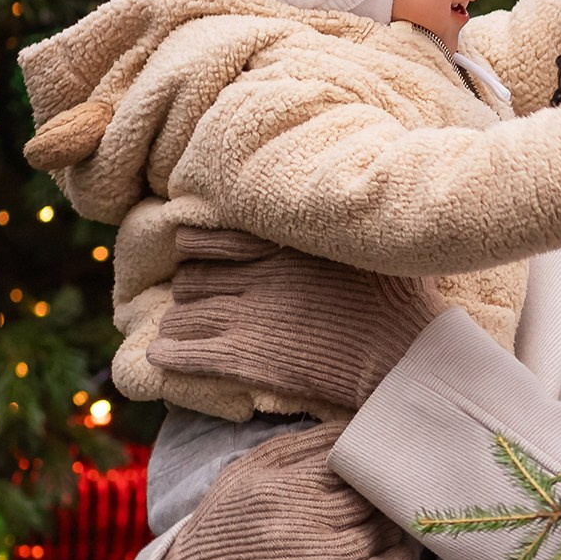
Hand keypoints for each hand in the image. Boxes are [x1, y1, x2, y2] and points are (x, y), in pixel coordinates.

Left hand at [151, 228, 444, 414]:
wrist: (400, 354)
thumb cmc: (400, 298)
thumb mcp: (372, 244)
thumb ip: (344, 227)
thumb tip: (353, 200)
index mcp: (281, 245)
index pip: (209, 237)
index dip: (194, 246)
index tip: (191, 251)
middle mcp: (255, 276)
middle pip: (190, 278)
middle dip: (188, 287)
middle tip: (193, 297)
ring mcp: (245, 318)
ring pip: (181, 315)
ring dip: (177, 323)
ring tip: (178, 330)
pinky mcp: (242, 359)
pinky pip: (183, 353)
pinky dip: (166, 355)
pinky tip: (161, 357)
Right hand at [151, 422, 412, 559]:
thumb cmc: (226, 523)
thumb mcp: (247, 472)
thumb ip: (299, 445)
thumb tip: (353, 423)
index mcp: (278, 488)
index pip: (347, 463)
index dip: (370, 459)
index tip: (382, 457)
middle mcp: (296, 525)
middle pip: (365, 498)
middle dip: (383, 490)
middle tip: (396, 485)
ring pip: (377, 532)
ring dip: (392, 521)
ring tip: (394, 514)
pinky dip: (399, 557)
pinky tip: (401, 547)